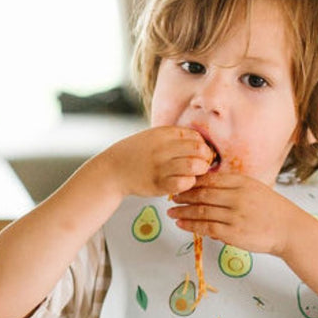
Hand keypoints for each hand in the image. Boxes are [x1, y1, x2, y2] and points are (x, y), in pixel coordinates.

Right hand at [100, 126, 215, 197]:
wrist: (112, 170)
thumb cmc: (135, 154)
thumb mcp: (152, 137)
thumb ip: (174, 138)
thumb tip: (201, 144)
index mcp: (163, 133)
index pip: (196, 137)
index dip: (202, 146)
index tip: (198, 154)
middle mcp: (162, 148)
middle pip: (199, 150)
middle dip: (205, 158)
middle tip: (201, 165)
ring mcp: (160, 166)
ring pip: (195, 166)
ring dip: (199, 172)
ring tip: (193, 174)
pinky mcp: (158, 184)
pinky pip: (184, 183)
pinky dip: (189, 183)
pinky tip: (183, 182)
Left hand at [167, 172, 309, 256]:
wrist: (290, 229)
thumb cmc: (271, 210)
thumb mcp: (255, 189)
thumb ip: (233, 187)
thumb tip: (208, 186)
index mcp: (242, 182)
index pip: (210, 178)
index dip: (192, 180)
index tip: (181, 182)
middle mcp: (237, 196)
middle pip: (202, 193)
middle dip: (184, 194)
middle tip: (172, 196)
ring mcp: (235, 215)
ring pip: (201, 210)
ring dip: (183, 210)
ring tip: (171, 211)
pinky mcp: (233, 233)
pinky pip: (206, 227)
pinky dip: (191, 225)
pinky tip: (181, 223)